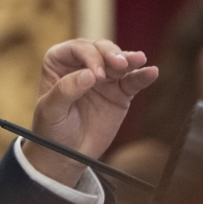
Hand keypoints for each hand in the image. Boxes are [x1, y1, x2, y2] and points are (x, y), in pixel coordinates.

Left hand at [23, 39, 157, 186]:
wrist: (66, 155)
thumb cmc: (52, 130)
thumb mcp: (51, 111)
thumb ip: (65, 91)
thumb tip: (89, 74)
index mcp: (59, 63)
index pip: (77, 49)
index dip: (89, 56)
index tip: (96, 75)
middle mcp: (82, 65)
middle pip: (100, 49)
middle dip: (110, 54)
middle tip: (119, 65)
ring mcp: (103, 78)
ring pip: (118, 62)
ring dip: (129, 59)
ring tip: (139, 59)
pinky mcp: (120, 92)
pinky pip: (133, 81)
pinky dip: (142, 76)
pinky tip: (151, 72)